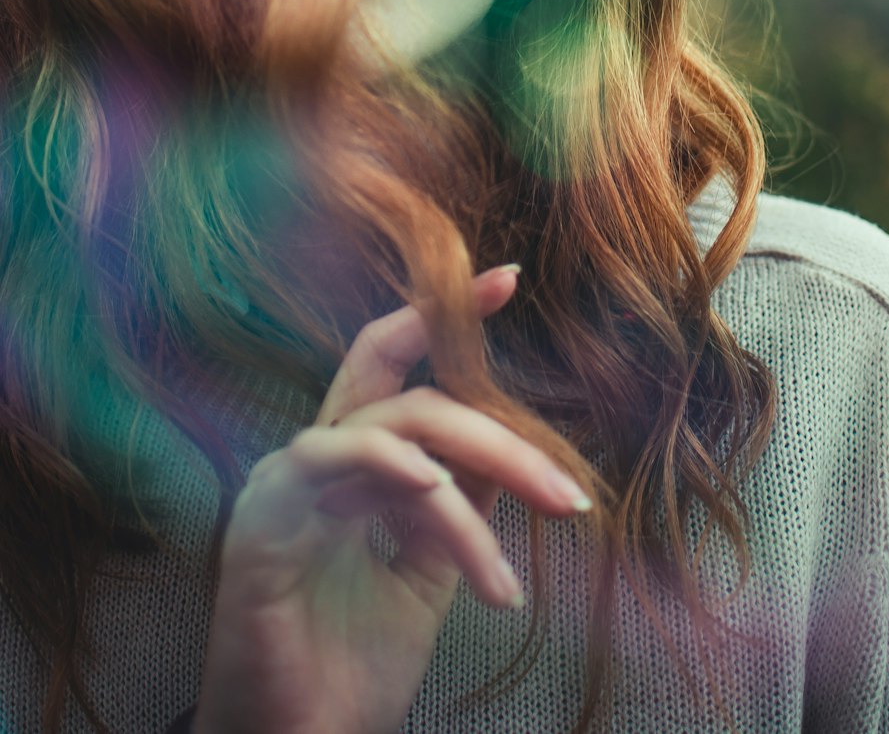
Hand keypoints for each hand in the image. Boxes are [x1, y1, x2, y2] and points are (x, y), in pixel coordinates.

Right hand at [192, 265, 592, 733]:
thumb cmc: (353, 666)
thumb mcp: (430, 573)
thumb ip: (461, 506)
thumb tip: (513, 452)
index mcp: (358, 465)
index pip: (401, 365)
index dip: (449, 317)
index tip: (509, 278)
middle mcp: (324, 458)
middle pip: (419, 398)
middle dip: (501, 436)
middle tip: (570, 498)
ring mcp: (289, 481)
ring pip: (398, 429)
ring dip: (471, 488)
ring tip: (503, 579)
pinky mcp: (263, 515)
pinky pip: (330, 457)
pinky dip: (392, 466)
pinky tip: (433, 493)